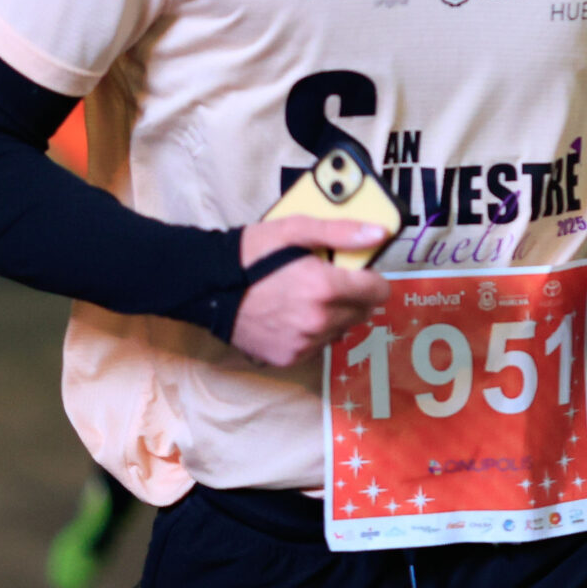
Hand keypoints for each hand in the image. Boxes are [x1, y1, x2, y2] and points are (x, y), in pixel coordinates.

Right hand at [229, 216, 389, 369]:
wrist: (208, 286)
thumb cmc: (251, 254)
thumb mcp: (294, 229)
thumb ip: (340, 233)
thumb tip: (378, 234)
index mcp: (324, 287)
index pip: (378, 292)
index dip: (370, 279)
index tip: (357, 273)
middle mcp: (318, 320)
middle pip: (362, 312)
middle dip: (352, 296)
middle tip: (326, 282)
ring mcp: (304, 342)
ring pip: (341, 329)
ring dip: (333, 315)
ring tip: (305, 298)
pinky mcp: (289, 357)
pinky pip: (318, 345)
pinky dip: (312, 332)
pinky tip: (292, 316)